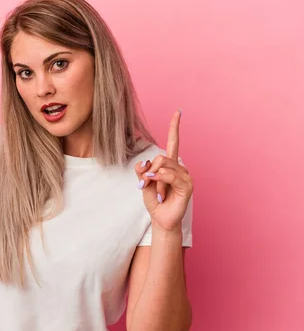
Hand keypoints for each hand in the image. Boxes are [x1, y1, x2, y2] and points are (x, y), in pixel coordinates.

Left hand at [134, 109, 192, 230]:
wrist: (161, 218)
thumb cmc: (154, 200)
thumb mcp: (143, 182)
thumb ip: (142, 170)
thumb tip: (145, 163)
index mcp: (170, 164)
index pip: (173, 142)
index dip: (174, 127)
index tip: (178, 112)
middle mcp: (180, 167)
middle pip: (161, 157)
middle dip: (149, 171)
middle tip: (147, 185)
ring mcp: (185, 176)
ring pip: (164, 166)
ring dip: (154, 181)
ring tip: (157, 193)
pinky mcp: (187, 186)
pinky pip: (170, 176)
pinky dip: (160, 181)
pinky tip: (159, 191)